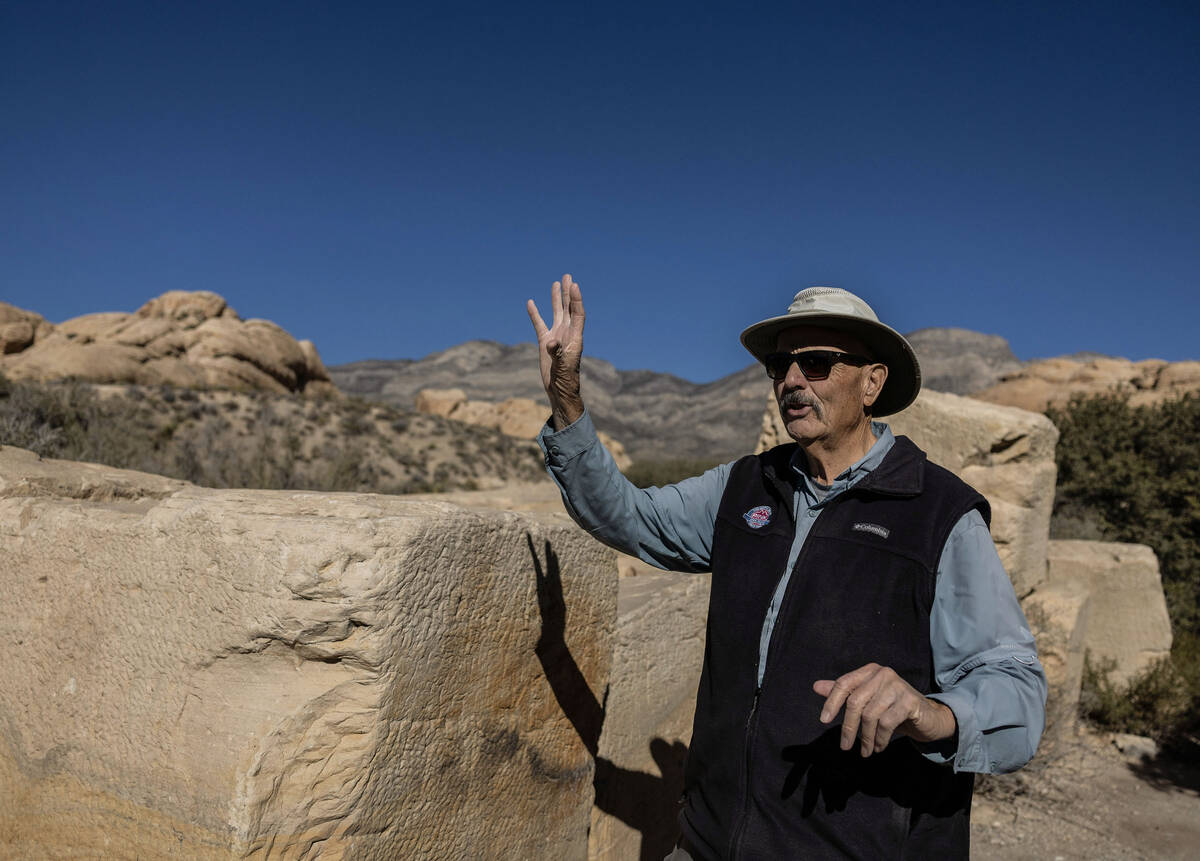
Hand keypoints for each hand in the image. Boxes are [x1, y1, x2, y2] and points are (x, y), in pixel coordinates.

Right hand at [527, 274, 585, 428]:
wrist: (558, 389)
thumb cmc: (565, 379)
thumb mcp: (562, 366)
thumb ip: (558, 353)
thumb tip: (551, 341)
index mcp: (575, 337)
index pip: (577, 313)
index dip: (576, 299)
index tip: (574, 285)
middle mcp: (566, 333)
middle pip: (568, 308)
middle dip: (568, 293)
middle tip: (567, 276)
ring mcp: (556, 336)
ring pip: (556, 312)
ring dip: (556, 299)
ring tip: (556, 283)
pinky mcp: (545, 342)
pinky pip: (539, 324)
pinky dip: (535, 314)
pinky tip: (530, 302)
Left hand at [813, 663, 955, 756]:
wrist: (927, 717)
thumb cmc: (892, 708)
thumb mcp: (867, 700)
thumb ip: (844, 693)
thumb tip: (816, 686)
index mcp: (869, 671)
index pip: (844, 684)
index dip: (831, 702)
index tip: (823, 721)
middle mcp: (883, 674)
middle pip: (855, 702)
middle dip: (848, 727)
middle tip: (845, 746)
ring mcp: (897, 686)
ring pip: (870, 715)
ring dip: (865, 738)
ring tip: (865, 751)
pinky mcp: (909, 701)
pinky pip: (886, 723)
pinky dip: (879, 739)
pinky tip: (878, 747)